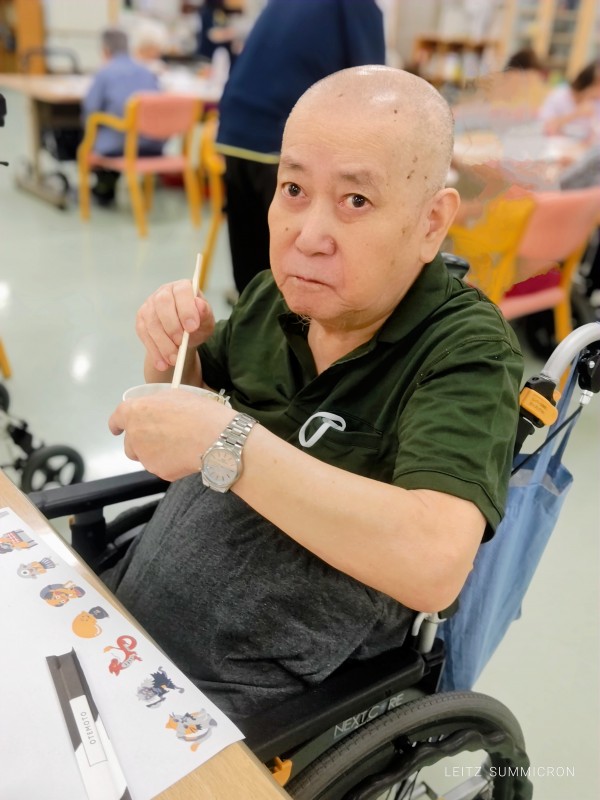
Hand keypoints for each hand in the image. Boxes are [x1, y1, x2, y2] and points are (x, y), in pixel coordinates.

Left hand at [109, 390, 232, 480]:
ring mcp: (145, 456)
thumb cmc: (198, 411)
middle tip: (162, 437)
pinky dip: (169, 464)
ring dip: (155, 453)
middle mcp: (134, 435)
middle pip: (130, 443)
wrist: (215, 438)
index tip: (117, 429)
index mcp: (135, 412)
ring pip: (145, 457)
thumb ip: (156, 405)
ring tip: (178, 447)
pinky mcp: (159, 471)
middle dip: (140, 442)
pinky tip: (185, 456)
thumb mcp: (175, 396)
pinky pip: (161, 467)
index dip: (117, 424)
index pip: (117, 419)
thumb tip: (154, 411)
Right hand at [136, 280, 215, 372]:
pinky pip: (144, 335)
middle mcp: (163, 293)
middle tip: (181, 343)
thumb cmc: (197, 324)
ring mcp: (150, 306)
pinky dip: (154, 351)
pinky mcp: (141, 321)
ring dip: (163, 343)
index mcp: (182, 288)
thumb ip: (205, 314)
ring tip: (174, 360)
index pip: (182, 291)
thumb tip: (200, 305)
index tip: (192, 328)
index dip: (186, 309)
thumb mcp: (206, 321)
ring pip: (152, 322)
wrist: (184, 337)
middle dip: (172, 325)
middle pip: (162, 304)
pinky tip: (163, 364)